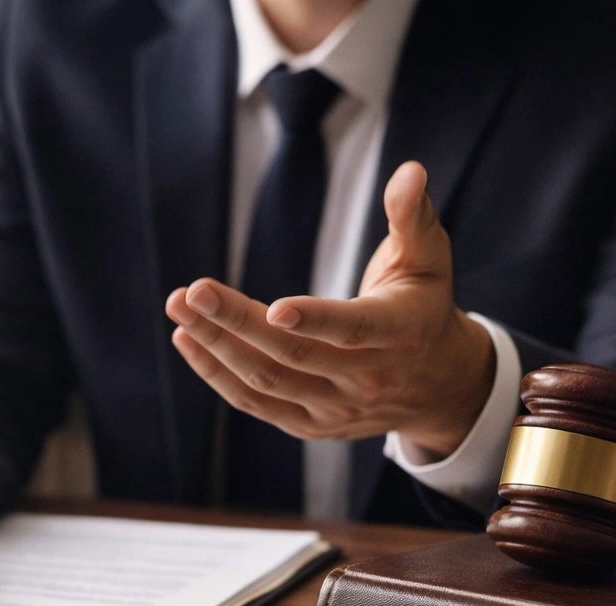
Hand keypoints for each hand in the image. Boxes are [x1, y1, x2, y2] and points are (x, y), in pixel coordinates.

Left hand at [166, 160, 495, 458]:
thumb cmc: (423, 306)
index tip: (273, 308)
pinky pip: (255, 402)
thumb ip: (413, 215)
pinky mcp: (310, 425)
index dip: (315, 320)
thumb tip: (410, 171)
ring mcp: (336, 408)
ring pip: (267, 381)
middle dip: (237, 323)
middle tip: (192, 292)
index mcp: (400, 333)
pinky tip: (188, 341)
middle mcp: (367, 379)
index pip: (354, 329)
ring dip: (217, 347)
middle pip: (293, 355)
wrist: (437, 386)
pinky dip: (217, 374)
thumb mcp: (428, 259)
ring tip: (178, 310)